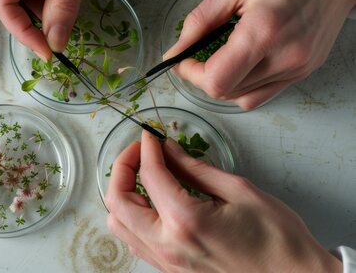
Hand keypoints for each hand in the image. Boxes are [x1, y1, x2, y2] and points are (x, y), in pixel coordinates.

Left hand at [105, 130, 341, 271]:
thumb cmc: (277, 238)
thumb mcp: (239, 191)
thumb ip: (196, 169)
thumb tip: (169, 150)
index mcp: (186, 222)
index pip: (150, 175)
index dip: (147, 148)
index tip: (151, 135)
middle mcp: (168, 246)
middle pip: (118, 202)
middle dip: (122, 169)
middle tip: (140, 151)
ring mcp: (167, 263)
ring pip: (120, 226)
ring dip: (123, 195)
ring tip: (143, 175)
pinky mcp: (171, 271)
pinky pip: (136, 241)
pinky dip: (133, 217)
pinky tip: (152, 202)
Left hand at [164, 0, 355, 108]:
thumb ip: (200, 21)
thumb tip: (176, 51)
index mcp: (264, 30)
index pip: (217, 79)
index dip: (191, 74)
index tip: (183, 60)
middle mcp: (284, 56)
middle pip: (226, 91)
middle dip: (202, 78)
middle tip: (197, 57)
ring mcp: (297, 68)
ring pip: (242, 98)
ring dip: (222, 83)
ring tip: (220, 58)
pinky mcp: (303, 73)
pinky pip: (262, 96)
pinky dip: (242, 88)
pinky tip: (240, 67)